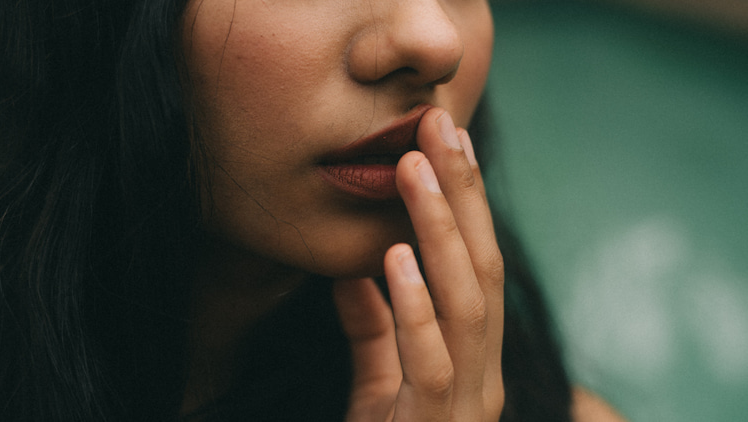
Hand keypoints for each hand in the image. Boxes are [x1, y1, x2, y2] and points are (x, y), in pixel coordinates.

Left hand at [334, 108, 504, 420]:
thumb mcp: (380, 383)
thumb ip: (376, 329)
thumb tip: (357, 268)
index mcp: (473, 358)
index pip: (476, 263)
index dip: (464, 199)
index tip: (445, 137)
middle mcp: (484, 375)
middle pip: (481, 269)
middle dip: (463, 195)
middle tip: (440, 124)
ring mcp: (467, 405)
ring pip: (467, 305)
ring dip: (440, 234)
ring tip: (415, 170)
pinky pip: (429, 366)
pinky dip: (414, 309)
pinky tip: (392, 260)